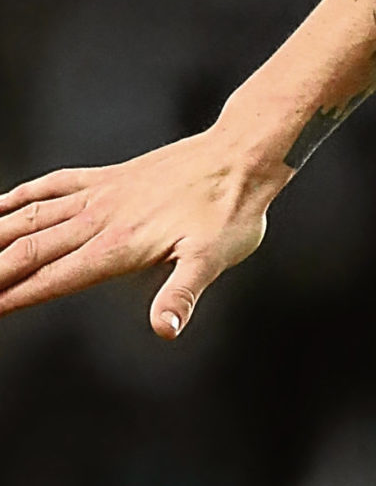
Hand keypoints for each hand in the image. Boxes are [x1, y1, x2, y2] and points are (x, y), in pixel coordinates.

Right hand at [0, 133, 278, 338]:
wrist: (242, 155)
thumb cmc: (231, 211)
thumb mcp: (213, 258)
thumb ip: (182, 293)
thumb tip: (166, 330)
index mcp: (116, 247)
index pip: (51, 280)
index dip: (12, 298)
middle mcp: (99, 220)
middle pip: (28, 251)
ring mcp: (101, 195)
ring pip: (31, 217)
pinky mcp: (109, 177)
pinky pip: (54, 185)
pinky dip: (21, 196)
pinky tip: (0, 205)